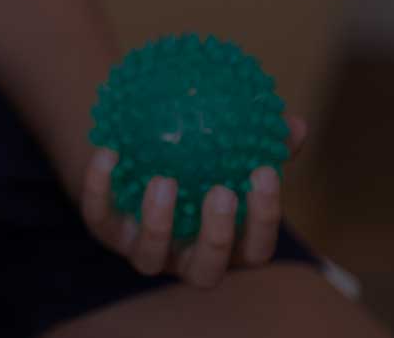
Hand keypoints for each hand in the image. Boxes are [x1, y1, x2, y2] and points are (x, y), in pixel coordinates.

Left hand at [78, 116, 307, 286]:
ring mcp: (144, 251)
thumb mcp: (230, 156)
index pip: (255, 250)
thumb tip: (294, 123)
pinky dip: (99, 188)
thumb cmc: (200, 166)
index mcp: (225, 246)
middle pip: (206, 270)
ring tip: (164, 180)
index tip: (264, 173)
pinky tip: (108, 152)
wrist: (137, 166)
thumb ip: (262, 145)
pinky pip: (99, 218)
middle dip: (216, 236)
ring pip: (149, 257)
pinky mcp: (106, 234)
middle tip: (221, 191)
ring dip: (158, 221)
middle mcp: (185, 259)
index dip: (263, 219)